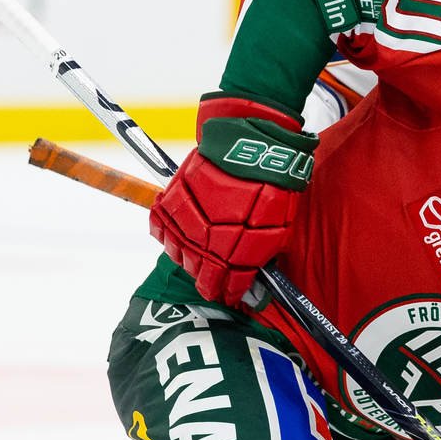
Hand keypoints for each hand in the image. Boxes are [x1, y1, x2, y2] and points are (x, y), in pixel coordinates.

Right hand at [149, 117, 315, 305]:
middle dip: (210, 280)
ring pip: (180, 257)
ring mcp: (185, 224)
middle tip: (216, 278)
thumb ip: (263, 256)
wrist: (249, 145)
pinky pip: (160, 231)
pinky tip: (179, 237)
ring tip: (200, 255)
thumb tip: (256, 278)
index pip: (229, 286)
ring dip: (190, 260)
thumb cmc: (271, 185)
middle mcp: (207, 244)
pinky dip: (169, 237)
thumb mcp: (280, 228)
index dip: (232, 293)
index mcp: (237, 254)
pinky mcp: (169, 203)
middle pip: (201, 276)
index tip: (232, 294)